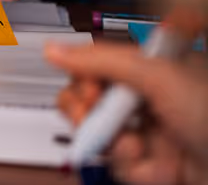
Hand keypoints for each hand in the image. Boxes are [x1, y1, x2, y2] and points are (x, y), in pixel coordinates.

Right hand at [48, 39, 207, 184]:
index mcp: (155, 70)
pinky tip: (150, 166)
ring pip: (99, 135)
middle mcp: (150, 101)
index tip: (87, 87)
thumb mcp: (160, 78)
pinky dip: (128, 167)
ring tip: (132, 146)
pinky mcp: (151, 168)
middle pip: (90, 99)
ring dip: (110, 142)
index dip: (86, 75)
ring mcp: (151, 135)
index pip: (100, 64)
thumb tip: (55, 49)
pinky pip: (117, 165)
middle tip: (90, 116)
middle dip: (85, 109)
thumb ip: (104, 61)